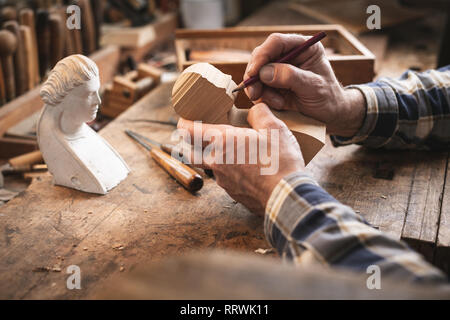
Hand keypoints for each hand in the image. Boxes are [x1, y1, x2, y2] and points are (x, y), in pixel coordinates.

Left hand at [177, 103, 303, 214]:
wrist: (286, 195)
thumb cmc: (280, 161)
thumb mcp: (274, 128)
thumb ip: (260, 113)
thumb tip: (255, 109)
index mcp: (222, 141)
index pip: (190, 131)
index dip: (183, 124)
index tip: (182, 120)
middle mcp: (216, 161)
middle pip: (189, 153)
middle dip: (187, 145)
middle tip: (191, 138)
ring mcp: (223, 180)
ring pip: (208, 167)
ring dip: (211, 159)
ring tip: (225, 151)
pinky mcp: (233, 193)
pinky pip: (225, 179)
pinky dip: (228, 171)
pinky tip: (244, 168)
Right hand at [244, 33, 364, 136]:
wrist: (329, 115)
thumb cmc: (328, 98)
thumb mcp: (314, 87)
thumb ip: (291, 77)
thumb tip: (265, 72)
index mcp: (303, 47)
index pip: (276, 42)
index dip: (262, 55)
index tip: (254, 72)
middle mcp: (288, 55)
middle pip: (261, 56)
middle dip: (255, 75)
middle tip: (254, 93)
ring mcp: (278, 70)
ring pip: (256, 74)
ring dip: (259, 89)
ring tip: (277, 103)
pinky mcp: (272, 85)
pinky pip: (258, 88)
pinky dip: (263, 98)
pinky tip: (279, 105)